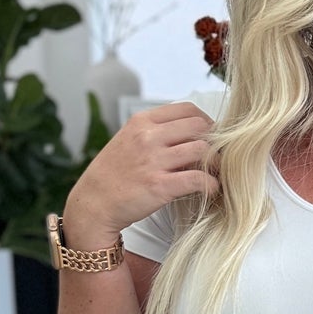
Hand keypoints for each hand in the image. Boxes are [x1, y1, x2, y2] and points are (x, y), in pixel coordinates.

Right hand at [67, 101, 220, 235]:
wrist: (93, 203)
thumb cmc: (113, 175)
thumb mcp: (128, 141)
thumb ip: (155, 133)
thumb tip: (189, 133)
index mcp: (142, 122)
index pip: (187, 109)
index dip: (206, 122)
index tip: (212, 136)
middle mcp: (148, 136)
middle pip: (199, 126)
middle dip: (216, 141)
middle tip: (219, 156)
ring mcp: (154, 161)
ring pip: (202, 150)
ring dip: (216, 163)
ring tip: (217, 174)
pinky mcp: (159, 186)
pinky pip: (198, 180)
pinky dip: (212, 185)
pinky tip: (212, 190)